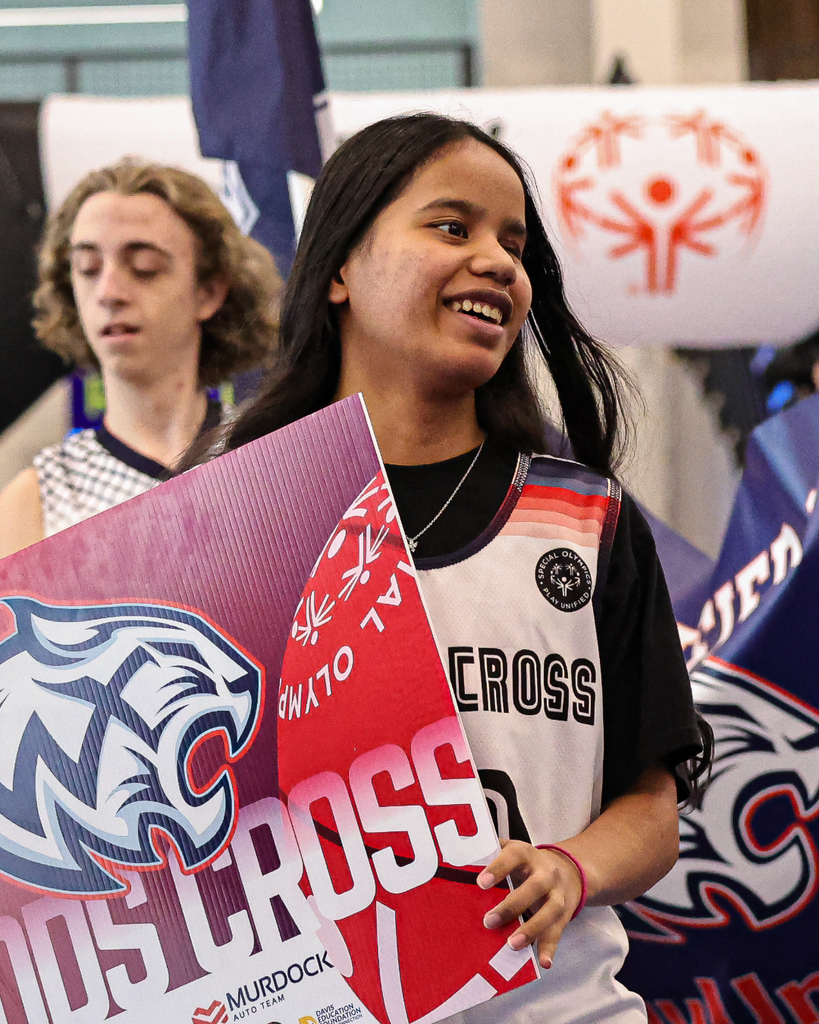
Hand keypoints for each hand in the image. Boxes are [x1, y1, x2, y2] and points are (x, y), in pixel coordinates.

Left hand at [476, 840, 583, 969]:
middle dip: (512, 906)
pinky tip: (543, 962)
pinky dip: (550, 948)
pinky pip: (557, 932)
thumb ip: (486, 852)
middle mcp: (545, 873)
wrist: (565, 871)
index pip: (512, 857)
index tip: (481, 884)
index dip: (497, 868)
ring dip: (532, 929)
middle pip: (534, 887)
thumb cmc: (523, 864)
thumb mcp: (508, 850)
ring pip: (550, 911)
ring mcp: (556, 894)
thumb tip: (458, 856)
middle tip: (488, 922)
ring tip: (512, 945)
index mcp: (525, 854)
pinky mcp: (562, 916)